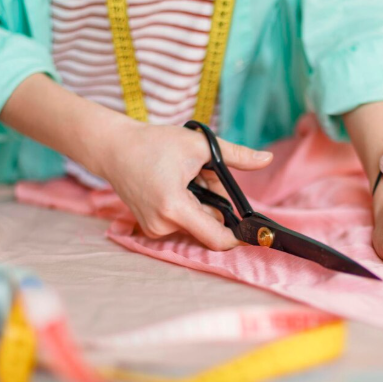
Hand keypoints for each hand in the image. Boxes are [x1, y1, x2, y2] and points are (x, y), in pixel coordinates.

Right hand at [83, 116, 272, 250]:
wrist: (114, 148)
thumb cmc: (154, 143)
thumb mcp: (199, 145)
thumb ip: (236, 156)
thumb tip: (267, 159)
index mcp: (175, 207)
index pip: (216, 238)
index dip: (239, 236)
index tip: (253, 229)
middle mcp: (162, 225)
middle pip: (209, 225)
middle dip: (215, 203)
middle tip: (203, 175)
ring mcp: (154, 229)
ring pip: (197, 223)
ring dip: (202, 203)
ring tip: (186, 177)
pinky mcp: (151, 228)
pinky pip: (183, 222)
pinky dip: (188, 206)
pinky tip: (175, 186)